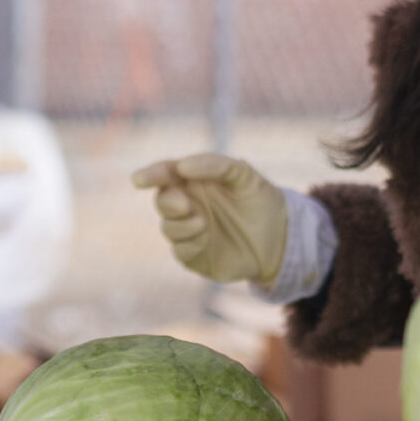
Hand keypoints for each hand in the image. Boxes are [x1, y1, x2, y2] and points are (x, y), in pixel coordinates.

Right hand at [130, 154, 289, 284]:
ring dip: (182, 225)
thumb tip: (181, 166)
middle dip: (168, 203)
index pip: (165, 174)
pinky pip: (179, 251)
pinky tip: (206, 240)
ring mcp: (189, 231)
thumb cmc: (260, 200)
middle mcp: (188, 204)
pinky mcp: (194, 256)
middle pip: (162, 201)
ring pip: (167, 228)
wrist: (280, 240)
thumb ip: (215, 164)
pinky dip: (189, 244)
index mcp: (195, 181)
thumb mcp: (244, 175)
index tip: (139, 180)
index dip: (150, 175)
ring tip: (205, 224)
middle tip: (186, 205)